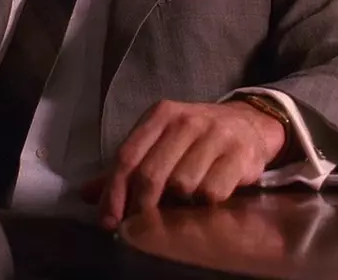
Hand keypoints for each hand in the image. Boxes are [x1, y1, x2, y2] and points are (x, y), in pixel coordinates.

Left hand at [82, 99, 286, 229]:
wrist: (251, 122)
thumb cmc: (197, 138)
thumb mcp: (160, 141)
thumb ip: (127, 168)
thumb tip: (86, 194)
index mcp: (161, 114)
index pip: (127, 156)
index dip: (114, 193)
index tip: (109, 221)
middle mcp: (187, 120)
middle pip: (152, 174)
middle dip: (141, 206)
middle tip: (140, 224)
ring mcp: (216, 135)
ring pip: (182, 186)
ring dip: (179, 202)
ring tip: (183, 201)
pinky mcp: (240, 154)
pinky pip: (212, 192)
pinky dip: (205, 203)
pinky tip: (207, 198)